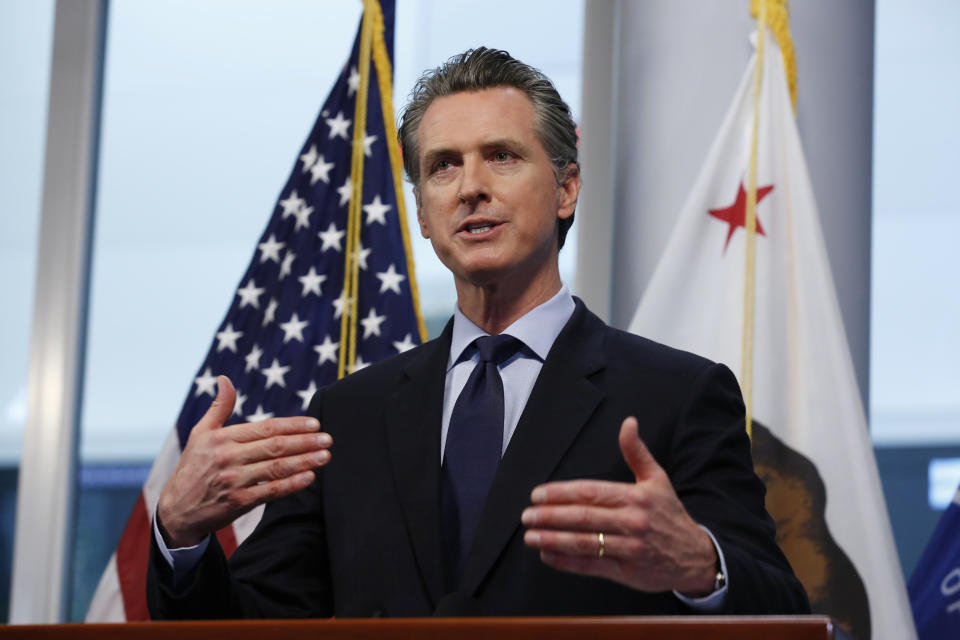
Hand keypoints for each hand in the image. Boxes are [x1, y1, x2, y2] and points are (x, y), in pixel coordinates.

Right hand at [157, 375, 331, 547]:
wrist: (176, 510)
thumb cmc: (192, 467)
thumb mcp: (200, 434)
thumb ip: (219, 407)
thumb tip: (225, 379)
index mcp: (222, 438)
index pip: (265, 428)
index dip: (293, 425)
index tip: (314, 424)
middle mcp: (228, 457)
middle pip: (275, 446)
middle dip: (305, 442)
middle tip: (328, 439)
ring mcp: (233, 481)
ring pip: (276, 468)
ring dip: (304, 461)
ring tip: (325, 456)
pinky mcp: (237, 502)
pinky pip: (270, 491)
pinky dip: (292, 484)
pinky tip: (309, 477)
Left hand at [521, 416, 717, 595]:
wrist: (696, 556)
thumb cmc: (669, 515)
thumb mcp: (657, 479)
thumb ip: (637, 452)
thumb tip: (628, 422)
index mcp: (635, 497)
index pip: (590, 492)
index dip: (561, 493)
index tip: (537, 495)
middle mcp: (632, 522)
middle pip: (584, 517)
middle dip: (551, 516)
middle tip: (527, 515)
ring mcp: (629, 548)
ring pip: (585, 543)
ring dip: (553, 540)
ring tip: (530, 535)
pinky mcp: (627, 572)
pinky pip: (591, 566)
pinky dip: (566, 562)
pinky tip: (547, 555)